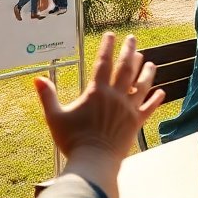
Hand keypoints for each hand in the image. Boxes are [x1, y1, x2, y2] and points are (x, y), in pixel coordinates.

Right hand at [34, 32, 164, 160]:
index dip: (107, 47)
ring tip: (149, 61)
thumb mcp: (55, 117)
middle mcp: (116, 96)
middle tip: (133, 39)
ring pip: (141, 85)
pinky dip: (155, 99)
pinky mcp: (136, 122)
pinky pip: (149, 108)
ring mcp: (128, 109)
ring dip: (146, 71)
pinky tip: (161, 92)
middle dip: (129, 51)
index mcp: (97, 92)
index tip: (111, 35)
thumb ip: (47, 96)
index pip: (103, 63)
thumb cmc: (73, 140)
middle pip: (126, 68)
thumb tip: (37, 78)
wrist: (94, 161)